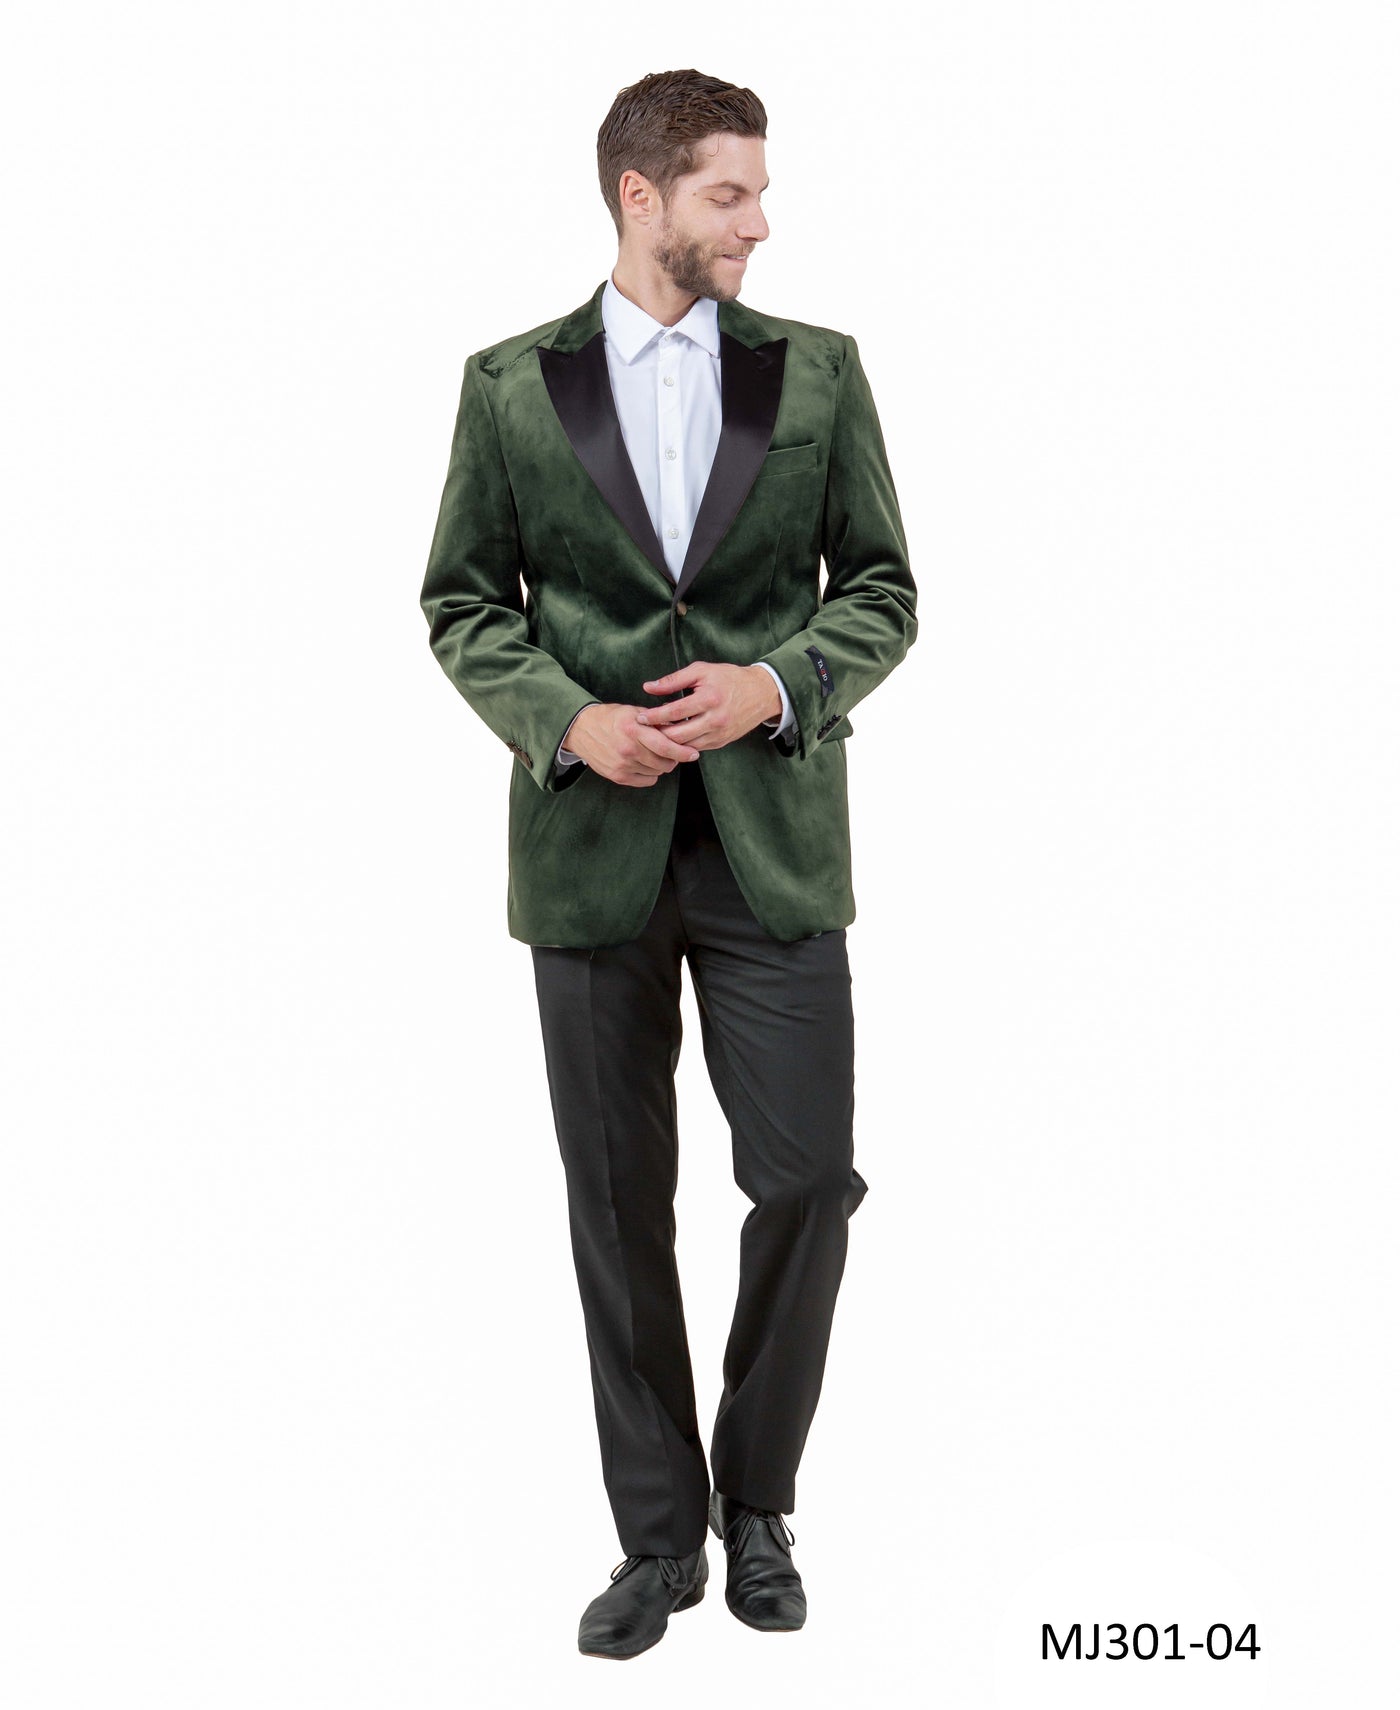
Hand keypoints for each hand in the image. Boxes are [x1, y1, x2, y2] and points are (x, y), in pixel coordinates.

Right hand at [561, 702, 699, 786]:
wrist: (582, 729)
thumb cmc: (611, 718)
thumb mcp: (633, 712)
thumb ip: (656, 721)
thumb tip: (680, 727)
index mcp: (634, 729)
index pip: (666, 746)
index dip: (683, 752)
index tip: (693, 754)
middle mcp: (628, 749)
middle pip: (664, 762)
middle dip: (673, 758)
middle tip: (672, 752)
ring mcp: (622, 765)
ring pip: (657, 772)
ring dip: (661, 765)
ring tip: (654, 755)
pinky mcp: (618, 776)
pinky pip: (646, 781)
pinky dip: (650, 774)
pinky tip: (644, 763)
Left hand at [635, 662, 780, 751]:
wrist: (761, 693)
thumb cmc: (729, 678)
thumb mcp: (702, 671)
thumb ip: (674, 680)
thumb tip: (649, 687)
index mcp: (709, 698)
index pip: (675, 711)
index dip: (655, 716)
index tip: (640, 717)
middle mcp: (715, 720)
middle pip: (678, 734)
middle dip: (658, 734)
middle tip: (643, 730)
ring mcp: (719, 734)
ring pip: (686, 746)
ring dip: (668, 742)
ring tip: (654, 735)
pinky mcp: (722, 742)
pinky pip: (696, 748)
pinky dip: (682, 745)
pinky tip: (672, 738)